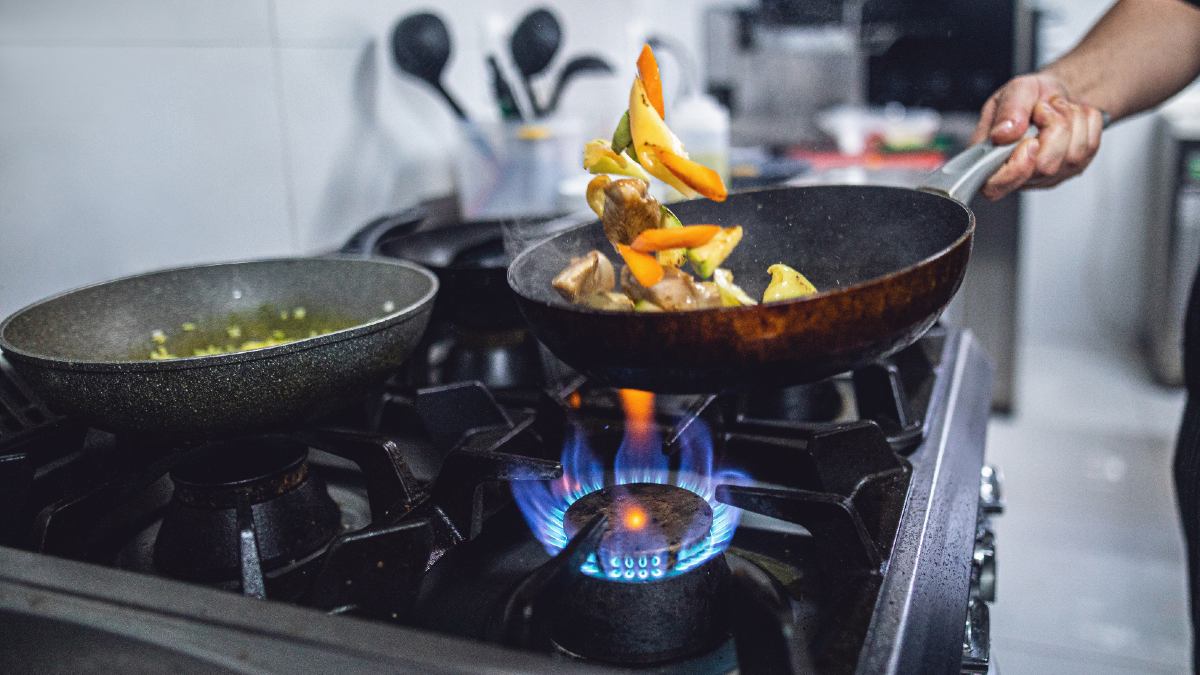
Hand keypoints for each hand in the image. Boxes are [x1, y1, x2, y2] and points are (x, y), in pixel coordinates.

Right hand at [970, 72, 1104, 199]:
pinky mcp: (1073, 169)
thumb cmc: (1030, 96)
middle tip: (1045, 108)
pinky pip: (1090, 148)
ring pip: (1072, 157)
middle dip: (1054, 128)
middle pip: (1045, 167)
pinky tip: (1072, 116)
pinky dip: (1087, 123)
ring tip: (1058, 108)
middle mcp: (1017, 174)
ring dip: (1071, 121)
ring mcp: (1047, 176)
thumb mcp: (1015, 90)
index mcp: (990, 159)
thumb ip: (1008, 110)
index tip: (1031, 142)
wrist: (1054, 96)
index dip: (1017, 169)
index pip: (995, 186)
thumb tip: (1003, 134)